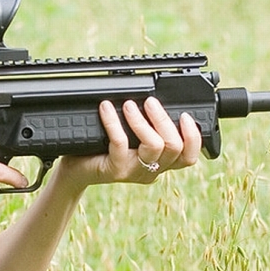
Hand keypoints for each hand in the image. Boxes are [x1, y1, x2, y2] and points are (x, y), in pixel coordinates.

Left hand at [58, 96, 201, 187]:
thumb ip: (146, 126)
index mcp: (160, 163)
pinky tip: (106, 108)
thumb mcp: (129, 137)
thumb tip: (155, 98)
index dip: (194, 138)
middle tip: (150, 102)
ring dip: (143, 120)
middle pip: (174, 147)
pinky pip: (121, 142)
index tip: (185, 116)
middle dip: (164, 119)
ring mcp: (134, 172)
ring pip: (154, 145)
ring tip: (129, 105)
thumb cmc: (101, 150)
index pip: (188, 157)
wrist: (75, 170)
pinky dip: (114, 121)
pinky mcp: (116, 170)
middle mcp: (151, 170)